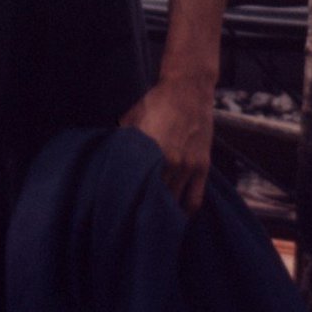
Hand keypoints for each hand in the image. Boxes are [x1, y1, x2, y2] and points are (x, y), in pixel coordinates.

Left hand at [119, 78, 213, 213]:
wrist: (189, 88)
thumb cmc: (156, 101)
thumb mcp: (133, 116)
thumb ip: (124, 139)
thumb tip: (109, 155)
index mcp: (150, 149)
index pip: (137, 184)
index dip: (128, 199)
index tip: (119, 209)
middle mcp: (169, 161)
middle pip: (156, 197)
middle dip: (145, 209)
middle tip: (134, 220)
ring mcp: (188, 166)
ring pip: (174, 202)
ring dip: (164, 213)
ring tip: (153, 223)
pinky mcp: (202, 166)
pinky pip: (195, 198)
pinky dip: (186, 210)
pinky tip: (177, 216)